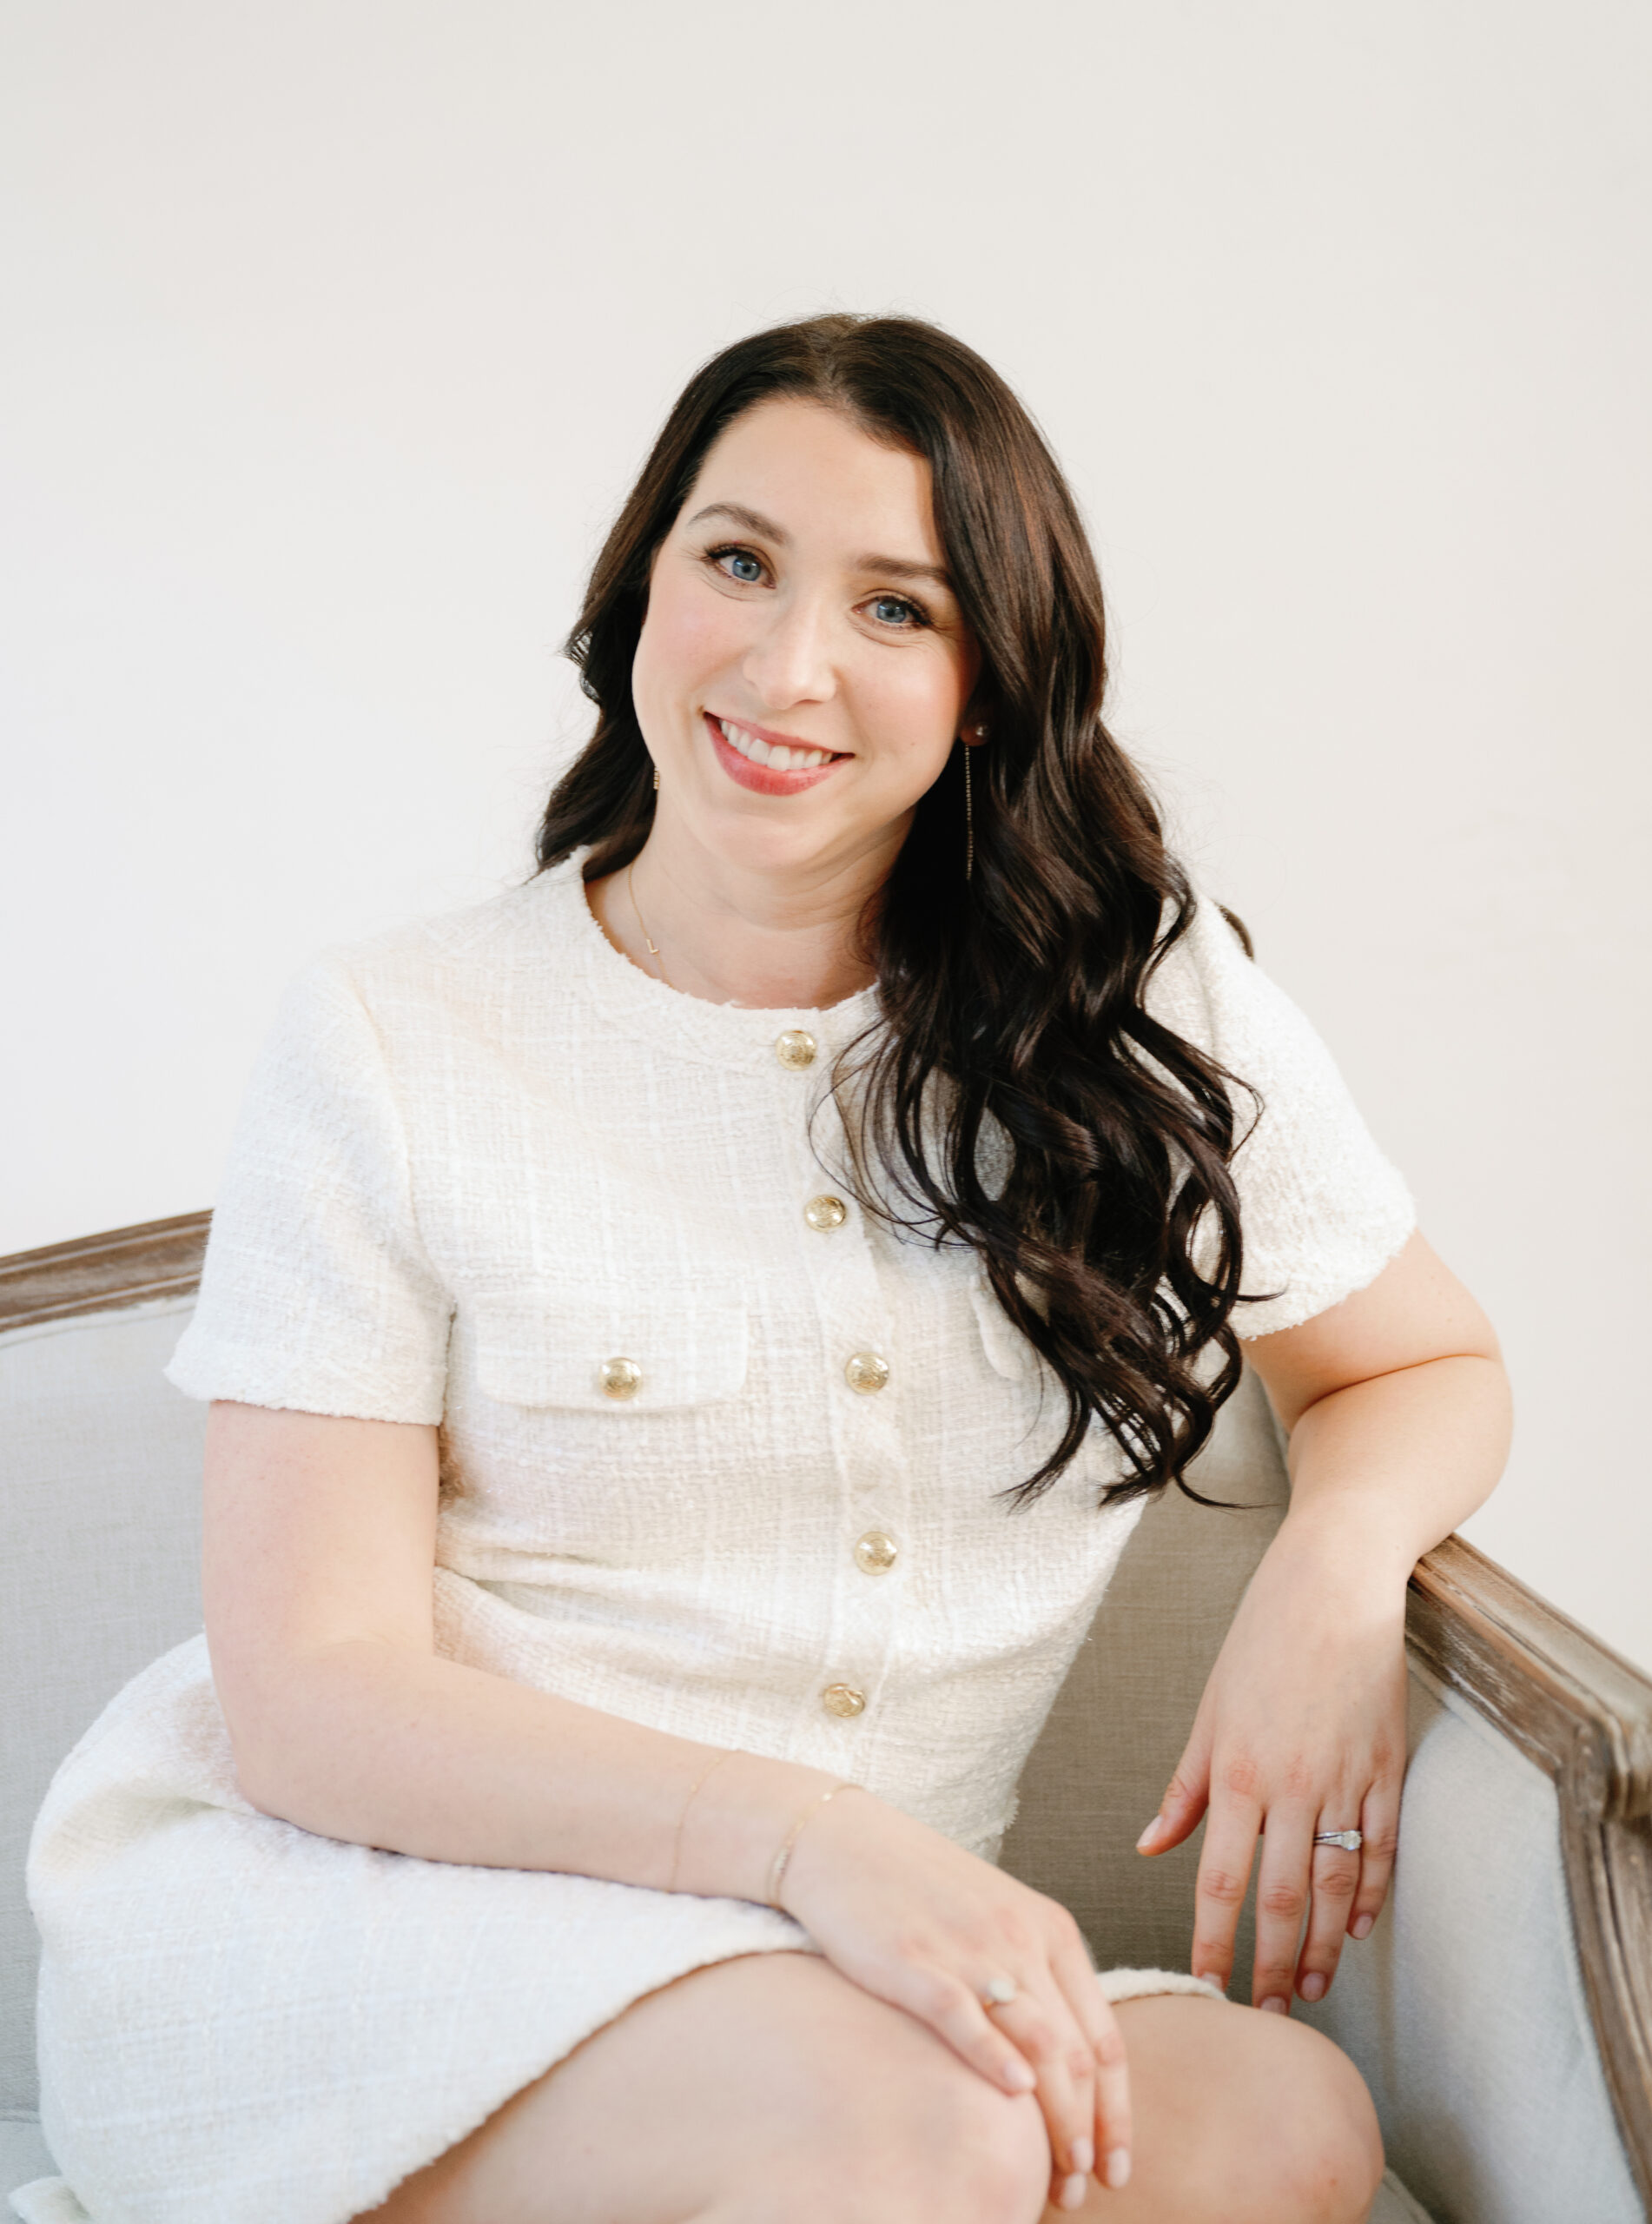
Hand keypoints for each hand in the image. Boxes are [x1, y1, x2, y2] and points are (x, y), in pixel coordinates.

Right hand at [779, 1790, 1131, 2206]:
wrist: (842, 1843)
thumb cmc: (921, 1889)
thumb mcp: (996, 1921)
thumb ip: (1035, 1980)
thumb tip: (1061, 2066)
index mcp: (1050, 1930)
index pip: (1104, 2037)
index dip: (1116, 2112)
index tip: (1117, 2166)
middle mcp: (1021, 1939)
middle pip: (1076, 2054)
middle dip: (1088, 2133)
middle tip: (1085, 2187)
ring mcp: (970, 1949)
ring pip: (1037, 2045)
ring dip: (1056, 2121)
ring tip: (1061, 2177)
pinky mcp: (916, 1961)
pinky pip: (966, 2016)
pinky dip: (995, 2057)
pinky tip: (1013, 2095)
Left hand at [1136, 1517, 1407, 2012]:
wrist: (1332, 1585)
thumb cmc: (1261, 1640)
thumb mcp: (1208, 1709)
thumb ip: (1183, 1786)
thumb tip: (1149, 1845)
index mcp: (1235, 1770)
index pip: (1219, 1879)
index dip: (1214, 1940)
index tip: (1207, 1985)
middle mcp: (1289, 1785)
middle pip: (1282, 1899)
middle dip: (1273, 1964)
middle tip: (1267, 2012)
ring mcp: (1344, 1779)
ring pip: (1337, 1885)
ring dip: (1327, 1946)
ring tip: (1315, 1989)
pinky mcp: (1387, 1767)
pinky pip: (1383, 1848)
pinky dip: (1374, 1895)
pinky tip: (1362, 1928)